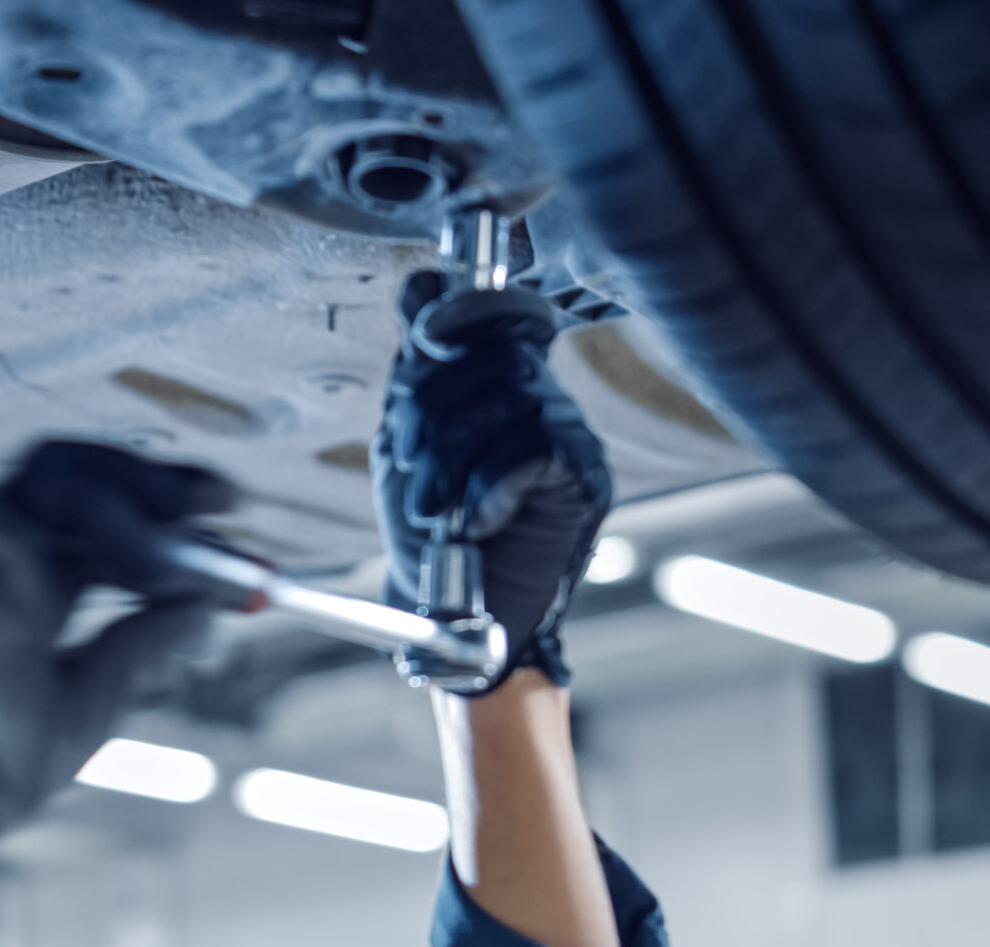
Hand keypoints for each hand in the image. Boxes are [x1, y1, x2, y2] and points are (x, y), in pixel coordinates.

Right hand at [0, 441, 230, 930]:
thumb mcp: (87, 705)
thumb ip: (142, 648)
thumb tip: (209, 604)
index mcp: (36, 592)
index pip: (107, 522)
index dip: (169, 511)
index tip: (228, 512)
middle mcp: (4, 565)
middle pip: (86, 482)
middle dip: (159, 484)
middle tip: (218, 501)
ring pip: (54, 476)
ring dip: (129, 493)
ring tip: (183, 532)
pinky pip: (19, 507)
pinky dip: (89, 516)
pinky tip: (138, 560)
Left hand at [373, 270, 613, 686]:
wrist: (457, 618)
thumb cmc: (431, 538)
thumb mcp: (406, 445)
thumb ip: (415, 375)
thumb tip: (422, 285)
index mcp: (496, 383)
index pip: (493, 310)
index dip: (459, 311)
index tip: (424, 338)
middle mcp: (539, 397)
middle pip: (488, 355)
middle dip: (429, 413)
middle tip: (410, 472)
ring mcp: (568, 433)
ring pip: (508, 398)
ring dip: (450, 461)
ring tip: (432, 511)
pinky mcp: (584, 476)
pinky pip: (533, 448)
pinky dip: (488, 487)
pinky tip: (473, 522)